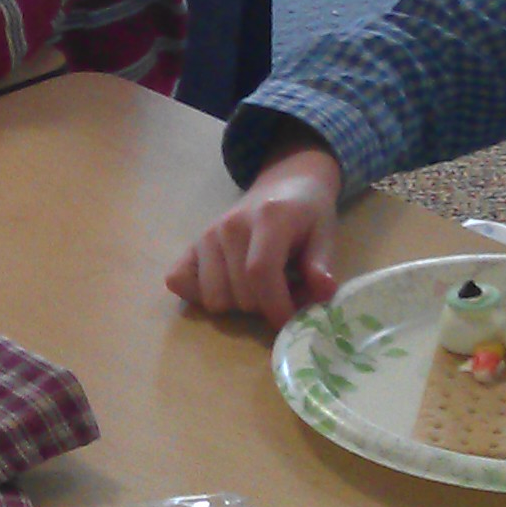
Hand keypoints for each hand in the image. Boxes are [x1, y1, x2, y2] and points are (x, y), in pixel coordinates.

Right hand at [166, 142, 341, 326]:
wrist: (283, 183)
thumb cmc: (307, 214)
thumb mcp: (325, 233)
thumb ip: (322, 264)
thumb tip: (323, 293)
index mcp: (267, 218)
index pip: (260, 273)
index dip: (275, 307)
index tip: (291, 322)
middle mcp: (230, 226)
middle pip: (239, 293)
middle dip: (265, 307)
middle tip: (285, 294)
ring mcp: (207, 235)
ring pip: (213, 298)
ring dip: (238, 305)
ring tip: (259, 287)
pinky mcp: (192, 244)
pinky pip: (180, 282)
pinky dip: (201, 294)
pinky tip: (228, 284)